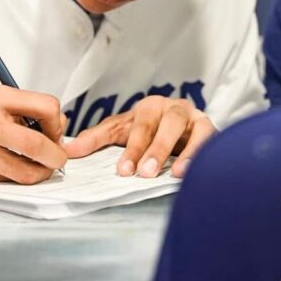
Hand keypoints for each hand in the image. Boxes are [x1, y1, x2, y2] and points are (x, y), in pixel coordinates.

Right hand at [0, 84, 67, 183]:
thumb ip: (27, 108)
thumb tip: (61, 127)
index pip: (46, 107)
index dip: (57, 123)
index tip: (53, 130)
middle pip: (38, 146)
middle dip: (57, 156)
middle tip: (57, 158)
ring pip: (27, 173)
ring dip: (41, 172)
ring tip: (38, 165)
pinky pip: (10, 181)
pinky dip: (20, 176)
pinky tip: (14, 167)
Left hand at [65, 96, 215, 178]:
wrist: (181, 127)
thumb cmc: (147, 130)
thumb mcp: (120, 132)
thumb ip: (95, 140)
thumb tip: (68, 150)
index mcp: (149, 107)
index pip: (140, 126)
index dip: (132, 148)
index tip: (123, 171)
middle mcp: (173, 108)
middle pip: (167, 124)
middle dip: (156, 148)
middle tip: (145, 173)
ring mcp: (195, 118)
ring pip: (192, 130)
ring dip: (185, 152)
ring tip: (175, 174)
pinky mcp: (212, 130)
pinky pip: (212, 140)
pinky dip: (204, 154)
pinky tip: (196, 171)